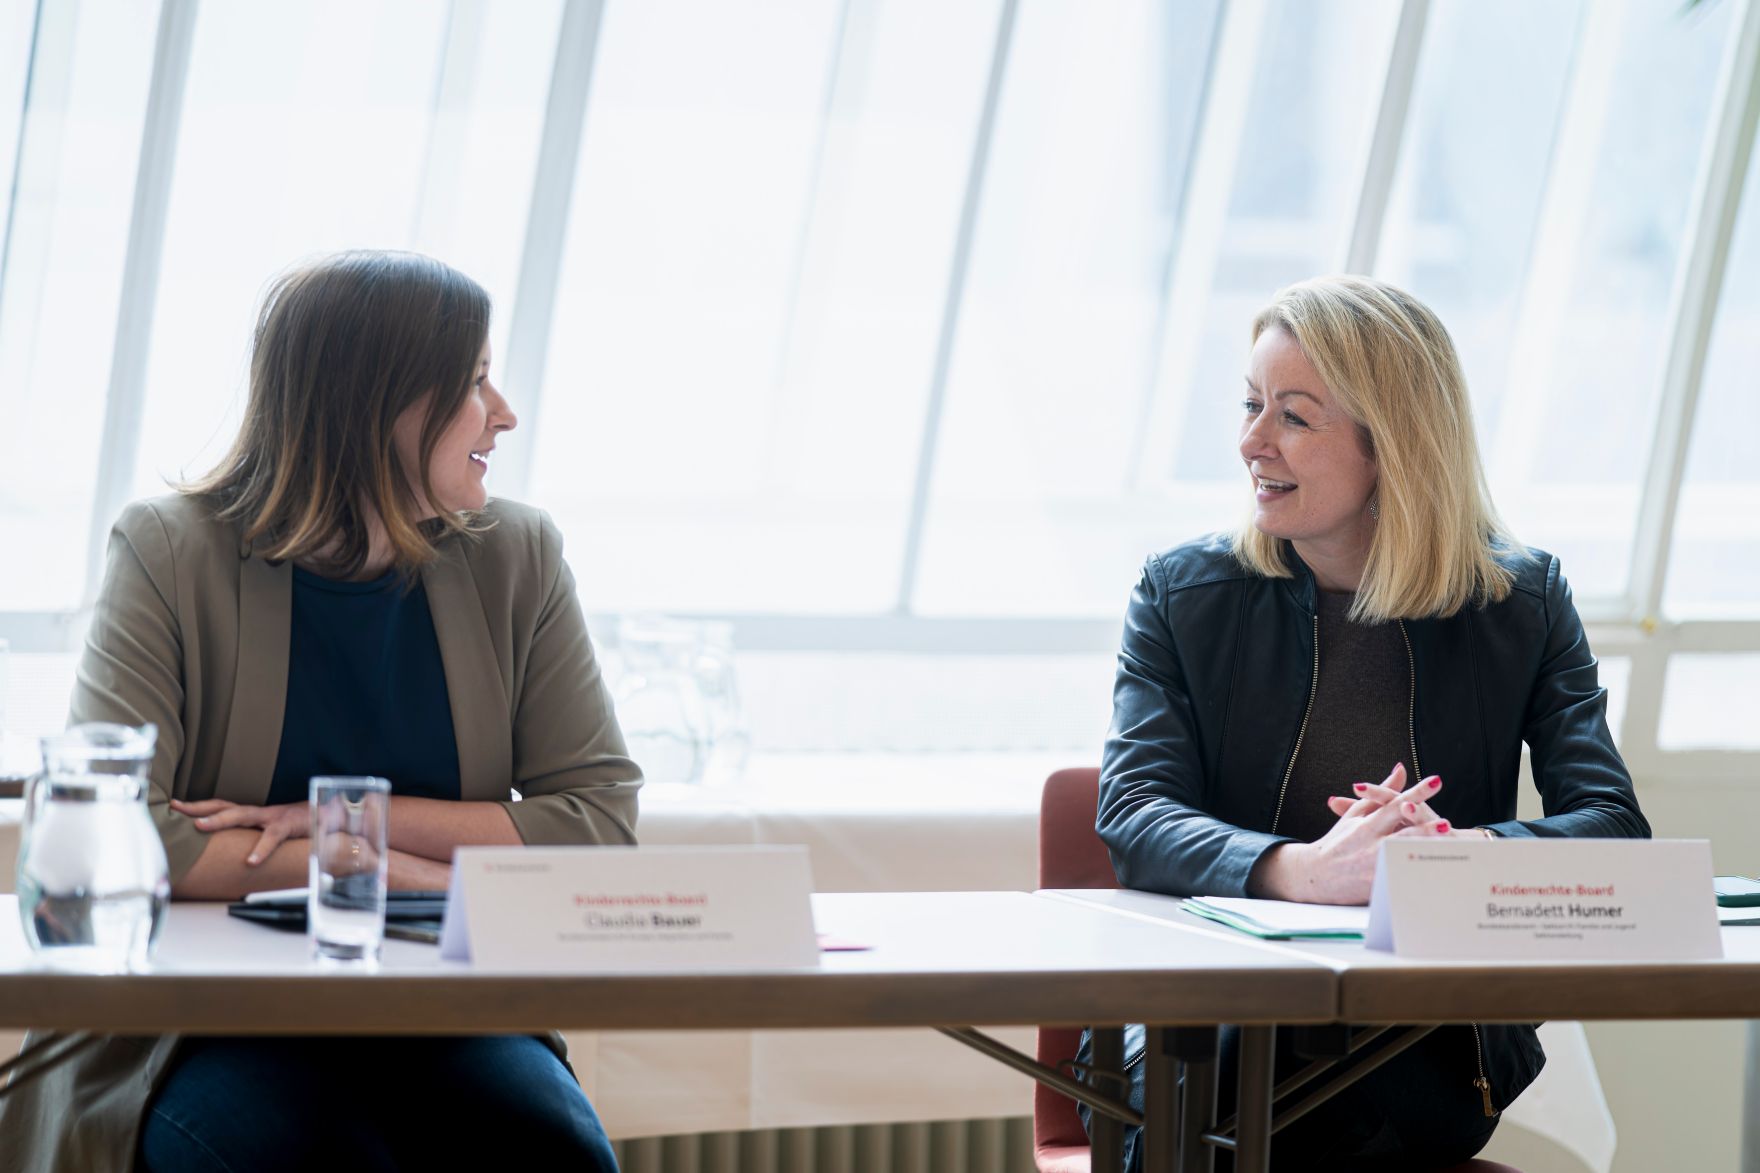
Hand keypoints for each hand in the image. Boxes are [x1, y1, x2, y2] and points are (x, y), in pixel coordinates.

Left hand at [171, 798, 307, 865]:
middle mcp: (258, 812)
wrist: (329, 818)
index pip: (220, 806)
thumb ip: (251, 837)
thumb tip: (225, 851)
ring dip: (220, 819)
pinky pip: (272, 837)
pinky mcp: (288, 826)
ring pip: (242, 814)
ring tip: (201, 826)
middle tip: (178, 811)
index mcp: (252, 815)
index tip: (173, 806)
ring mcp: (272, 817)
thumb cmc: (296, 827)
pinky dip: (261, 849)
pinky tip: (251, 861)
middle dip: (200, 809)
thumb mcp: (269, 832)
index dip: (197, 806)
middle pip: (224, 806)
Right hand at [1255, 767, 1451, 903]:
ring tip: (1444, 849)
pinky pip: (1398, 880)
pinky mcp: (1375, 887)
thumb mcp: (1357, 814)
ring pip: (1402, 860)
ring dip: (1424, 854)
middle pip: (1401, 834)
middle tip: (1444, 823)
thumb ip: (1382, 793)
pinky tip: (1433, 876)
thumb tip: (1401, 770)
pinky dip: (1415, 877)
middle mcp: (1371, 844)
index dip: (1416, 793)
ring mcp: (1373, 867)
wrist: (1314, 874)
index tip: (1435, 782)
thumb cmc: (1338, 841)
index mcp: (1367, 825)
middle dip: (1423, 829)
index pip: (1395, 804)